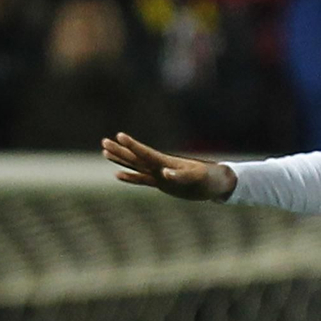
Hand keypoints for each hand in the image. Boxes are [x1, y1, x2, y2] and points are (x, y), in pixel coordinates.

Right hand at [101, 132, 235, 201]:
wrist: (217, 184)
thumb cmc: (210, 178)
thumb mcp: (198, 177)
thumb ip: (182, 176)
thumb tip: (165, 174)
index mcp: (167, 163)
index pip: (146, 153)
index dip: (133, 145)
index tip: (119, 136)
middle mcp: (161, 167)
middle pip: (136, 157)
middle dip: (120, 150)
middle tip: (103, 141)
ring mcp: (160, 175)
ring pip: (136, 166)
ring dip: (121, 160)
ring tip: (104, 152)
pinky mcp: (162, 184)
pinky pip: (142, 180)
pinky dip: (130, 178)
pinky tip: (118, 174)